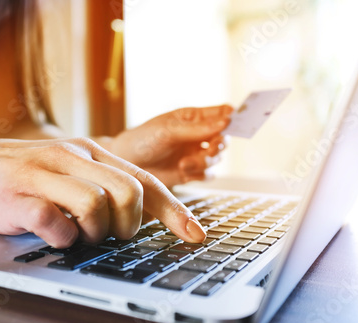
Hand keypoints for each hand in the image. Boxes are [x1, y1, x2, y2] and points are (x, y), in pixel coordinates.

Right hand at [0, 137, 205, 246]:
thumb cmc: (24, 172)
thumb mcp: (68, 169)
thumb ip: (102, 185)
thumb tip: (140, 219)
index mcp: (90, 151)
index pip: (145, 180)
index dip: (174, 211)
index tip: (194, 235)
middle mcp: (71, 157)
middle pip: (129, 191)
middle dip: (131, 223)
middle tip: (114, 234)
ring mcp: (43, 174)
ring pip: (96, 205)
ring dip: (96, 232)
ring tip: (79, 234)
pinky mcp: (16, 196)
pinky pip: (54, 221)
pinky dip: (61, 237)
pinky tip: (52, 234)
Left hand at [108, 105, 232, 186]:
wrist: (126, 164)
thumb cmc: (143, 139)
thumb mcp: (168, 130)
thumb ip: (197, 129)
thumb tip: (226, 122)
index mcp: (194, 118)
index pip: (222, 113)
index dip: (232, 117)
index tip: (232, 123)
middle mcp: (198, 136)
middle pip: (224, 138)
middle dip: (220, 144)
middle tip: (211, 149)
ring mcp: (195, 154)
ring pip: (216, 158)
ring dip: (205, 161)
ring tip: (185, 164)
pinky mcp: (190, 173)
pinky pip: (208, 174)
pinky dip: (200, 174)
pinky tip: (184, 171)